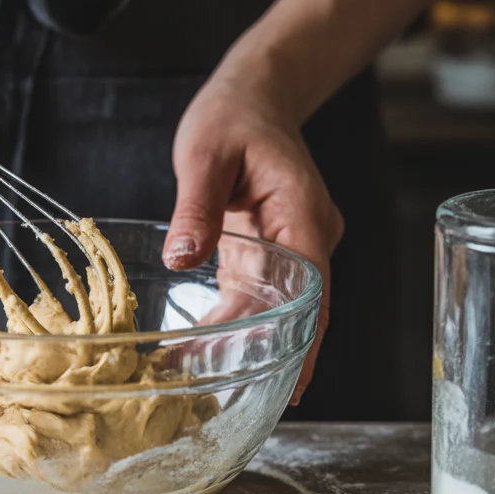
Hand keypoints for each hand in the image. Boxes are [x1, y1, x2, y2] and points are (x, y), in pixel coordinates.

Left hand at [163, 73, 342, 403]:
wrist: (252, 97)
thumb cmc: (233, 116)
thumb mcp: (205, 153)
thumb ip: (196, 206)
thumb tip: (183, 258)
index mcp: (302, 212)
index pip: (312, 286)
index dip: (305, 337)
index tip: (294, 380)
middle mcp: (306, 236)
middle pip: (297, 308)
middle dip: (271, 354)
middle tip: (233, 396)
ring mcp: (289, 247)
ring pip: (277, 308)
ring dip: (248, 345)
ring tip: (209, 387)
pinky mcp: (266, 253)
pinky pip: (256, 296)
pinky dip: (233, 324)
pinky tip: (200, 351)